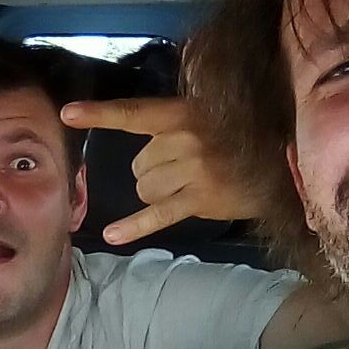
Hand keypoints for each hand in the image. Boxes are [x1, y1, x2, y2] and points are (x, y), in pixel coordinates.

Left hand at [60, 97, 260, 243]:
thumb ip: (173, 127)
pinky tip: (112, 235)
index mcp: (180, 114)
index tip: (66, 114)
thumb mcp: (205, 118)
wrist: (282, 161)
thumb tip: (143, 149)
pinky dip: (134, 227)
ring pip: (144, 189)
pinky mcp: (200, 200)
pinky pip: (157, 215)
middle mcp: (183, 140)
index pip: (131, 113)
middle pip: (138, 164)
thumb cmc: (238, 137)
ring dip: (156, 192)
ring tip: (189, 185)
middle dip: (153, 170)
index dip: (98, 114)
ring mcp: (192, 171)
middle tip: (186, 167)